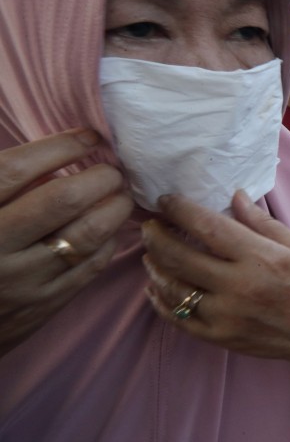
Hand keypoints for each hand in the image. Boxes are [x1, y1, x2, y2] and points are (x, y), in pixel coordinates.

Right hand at [0, 129, 133, 357]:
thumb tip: (53, 155)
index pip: (17, 170)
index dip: (60, 147)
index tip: (88, 137)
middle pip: (61, 200)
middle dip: (98, 177)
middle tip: (112, 169)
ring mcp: (21, 280)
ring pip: (86, 235)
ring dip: (114, 208)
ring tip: (120, 194)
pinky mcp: (44, 304)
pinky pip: (90, 266)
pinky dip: (108, 240)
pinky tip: (109, 226)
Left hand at [141, 190, 289, 392]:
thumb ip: (261, 223)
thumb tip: (234, 196)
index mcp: (261, 257)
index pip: (207, 226)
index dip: (179, 210)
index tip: (166, 200)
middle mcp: (240, 286)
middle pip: (181, 256)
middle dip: (157, 236)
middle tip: (149, 225)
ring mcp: (228, 316)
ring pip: (174, 288)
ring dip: (155, 267)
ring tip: (151, 253)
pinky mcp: (223, 338)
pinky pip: (180, 319)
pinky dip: (162, 302)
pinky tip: (157, 287)